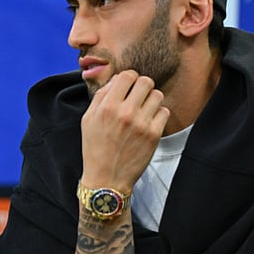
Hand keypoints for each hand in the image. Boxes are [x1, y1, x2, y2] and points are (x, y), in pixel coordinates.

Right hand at [81, 70, 169, 186]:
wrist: (106, 178)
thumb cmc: (95, 148)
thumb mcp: (88, 119)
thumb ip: (101, 96)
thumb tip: (117, 80)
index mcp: (107, 106)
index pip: (127, 75)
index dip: (129, 78)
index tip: (129, 86)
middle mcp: (125, 112)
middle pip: (146, 82)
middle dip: (143, 87)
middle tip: (139, 97)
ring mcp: (141, 123)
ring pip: (157, 95)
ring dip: (152, 100)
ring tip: (144, 110)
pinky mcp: (154, 135)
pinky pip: (164, 112)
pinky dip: (158, 114)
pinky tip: (149, 122)